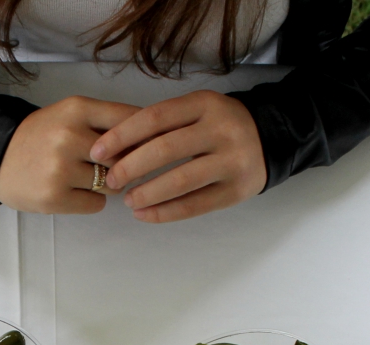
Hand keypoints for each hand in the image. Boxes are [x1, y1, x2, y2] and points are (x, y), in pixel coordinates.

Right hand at [0, 96, 140, 214]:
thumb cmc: (40, 136)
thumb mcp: (70, 115)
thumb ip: (107, 123)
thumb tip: (152, 142)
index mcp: (77, 109)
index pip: (131, 120)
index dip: (146, 136)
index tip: (150, 145)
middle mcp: (69, 136)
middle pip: (125, 157)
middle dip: (123, 165)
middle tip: (108, 166)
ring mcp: (60, 168)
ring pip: (112, 184)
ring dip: (106, 186)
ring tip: (83, 178)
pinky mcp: (54, 197)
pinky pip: (96, 205)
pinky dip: (90, 201)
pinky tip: (72, 192)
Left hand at [90, 90, 266, 223]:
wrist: (272, 136)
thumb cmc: (218, 125)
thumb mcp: (196, 111)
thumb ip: (163, 124)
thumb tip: (115, 149)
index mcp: (204, 103)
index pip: (155, 118)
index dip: (122, 136)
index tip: (98, 152)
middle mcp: (220, 129)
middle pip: (166, 149)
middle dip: (131, 167)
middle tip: (110, 180)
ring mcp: (231, 161)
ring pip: (181, 180)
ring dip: (147, 193)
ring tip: (127, 201)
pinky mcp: (236, 190)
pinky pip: (195, 205)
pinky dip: (165, 212)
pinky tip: (145, 215)